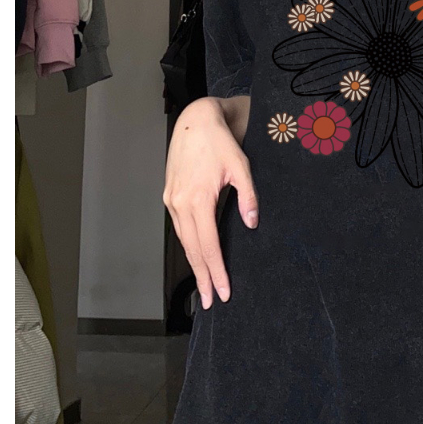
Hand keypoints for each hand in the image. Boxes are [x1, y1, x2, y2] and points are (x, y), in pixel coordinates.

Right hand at [163, 97, 258, 308]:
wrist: (195, 121)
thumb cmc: (220, 142)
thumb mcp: (241, 166)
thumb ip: (248, 197)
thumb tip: (252, 225)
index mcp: (198, 198)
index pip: (208, 245)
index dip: (216, 271)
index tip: (223, 292)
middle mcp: (180, 203)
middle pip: (191, 250)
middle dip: (202, 277)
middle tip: (209, 302)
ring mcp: (171, 200)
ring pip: (183, 240)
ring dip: (194, 264)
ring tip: (203, 285)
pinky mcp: (169, 196)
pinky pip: (179, 227)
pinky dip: (187, 245)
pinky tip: (195, 255)